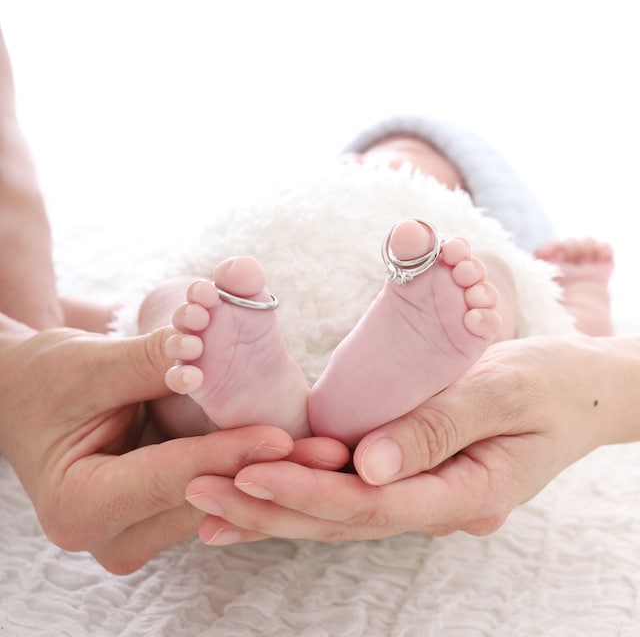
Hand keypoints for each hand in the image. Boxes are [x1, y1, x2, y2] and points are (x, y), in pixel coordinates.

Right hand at [0, 316, 346, 572]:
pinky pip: (219, 495)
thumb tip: (201, 349)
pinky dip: (257, 474)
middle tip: (331, 455)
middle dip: (269, 475)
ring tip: (330, 456)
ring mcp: (140, 529)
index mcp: (80, 505)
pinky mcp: (162, 513)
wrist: (30, 396)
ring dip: (274, 478)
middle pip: (204, 501)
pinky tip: (304, 458)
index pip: (167, 479)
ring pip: (221, 505)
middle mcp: (111, 534)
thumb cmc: (46, 380)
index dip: (225, 455)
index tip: (282, 438)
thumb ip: (146, 362)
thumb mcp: (88, 366)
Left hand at [185, 335, 617, 542]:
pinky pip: (346, 487)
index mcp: (461, 494)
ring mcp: (416, 491)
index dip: (307, 491)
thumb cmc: (547, 385)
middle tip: (199, 492)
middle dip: (268, 507)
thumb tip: (370, 465)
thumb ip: (439, 428)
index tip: (249, 473)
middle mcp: (431, 503)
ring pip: (335, 510)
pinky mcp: (405, 468)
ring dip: (270, 507)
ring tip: (206, 503)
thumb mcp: (503, 396)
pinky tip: (253, 489)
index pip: (371, 505)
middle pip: (340, 517)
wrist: (573, 389)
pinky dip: (297, 489)